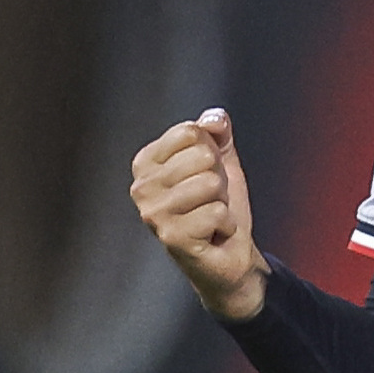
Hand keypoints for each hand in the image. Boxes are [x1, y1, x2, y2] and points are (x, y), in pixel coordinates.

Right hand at [129, 109, 269, 320]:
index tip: (205, 176)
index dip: (212, 152)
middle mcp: (141, 187)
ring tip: (211, 217)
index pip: (189, 132)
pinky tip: (212, 235)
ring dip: (222, 203)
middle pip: (202, 156)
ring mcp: (153, 213)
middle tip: (211, 201)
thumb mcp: (222, 162)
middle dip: (219, 179)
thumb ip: (217, 133)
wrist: (231, 254)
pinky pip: (217, 213)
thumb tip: (215, 118)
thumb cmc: (220, 205)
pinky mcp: (170, 237)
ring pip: (210, 183)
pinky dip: (225, 224)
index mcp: (146, 163)